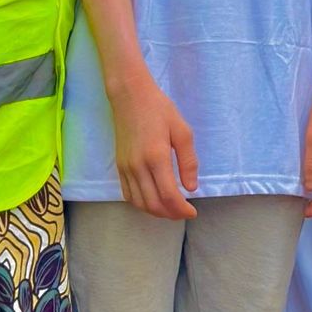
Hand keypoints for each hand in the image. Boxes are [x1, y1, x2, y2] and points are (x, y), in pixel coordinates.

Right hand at [108, 76, 197, 219]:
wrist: (130, 97)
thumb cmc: (160, 110)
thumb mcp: (182, 131)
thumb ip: (188, 161)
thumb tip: (191, 188)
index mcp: (156, 157)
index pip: (168, 195)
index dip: (181, 209)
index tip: (192, 212)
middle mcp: (137, 167)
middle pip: (153, 204)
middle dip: (170, 214)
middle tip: (184, 213)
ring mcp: (125, 168)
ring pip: (139, 203)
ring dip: (155, 212)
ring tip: (171, 210)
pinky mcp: (118, 167)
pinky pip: (128, 195)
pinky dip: (141, 204)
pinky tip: (153, 201)